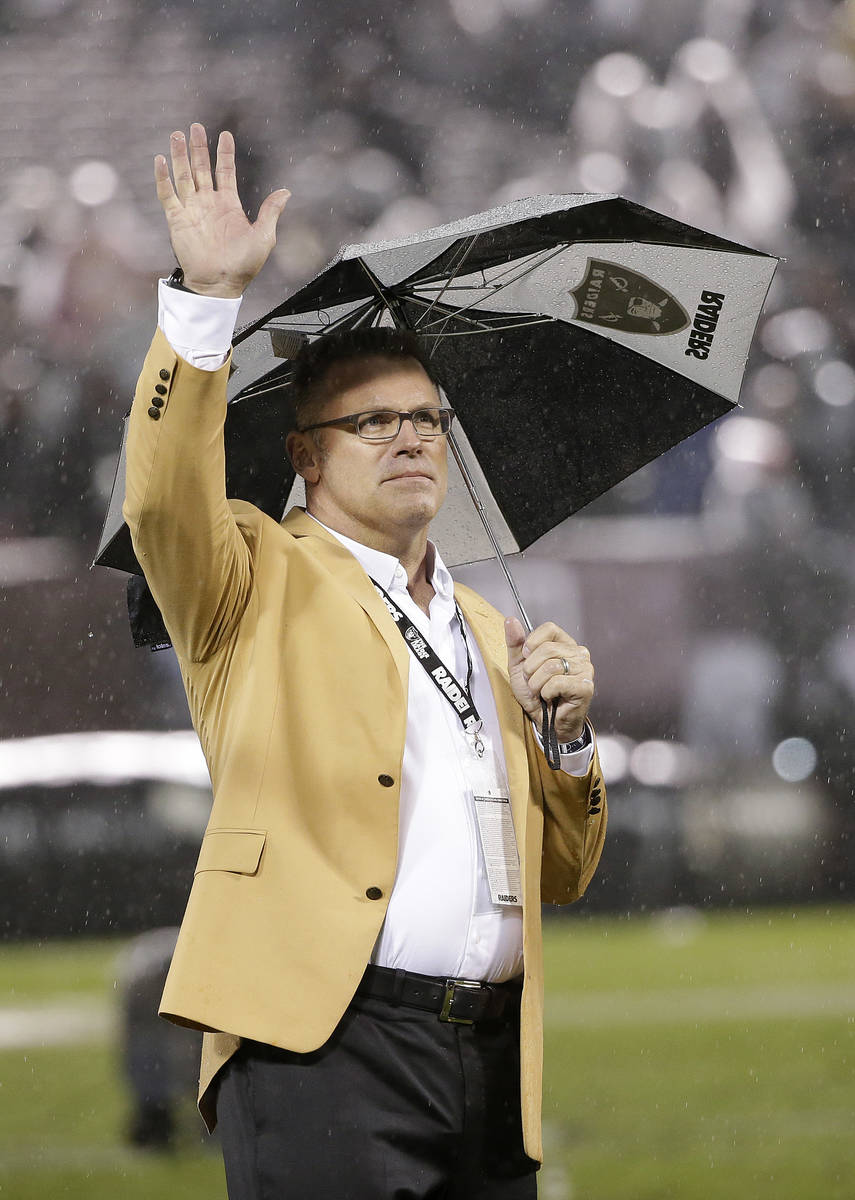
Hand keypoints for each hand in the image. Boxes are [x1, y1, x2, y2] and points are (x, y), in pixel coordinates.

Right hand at [155, 122, 289, 297]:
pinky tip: (161, 160)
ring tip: (177, 135)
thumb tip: (286, 191)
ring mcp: (192, 210)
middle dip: (198, 147)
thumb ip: (271, 211)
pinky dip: (163, 177)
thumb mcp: (264, 236)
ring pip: (183, 176)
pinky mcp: (177, 219)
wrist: (220, 284)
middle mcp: (208, 203)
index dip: (225, 153)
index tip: (225, 134)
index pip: (225, 171)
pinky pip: (167, 194)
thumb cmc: (244, 265)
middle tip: (195, 126)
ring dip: (179, 155)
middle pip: (201, 168)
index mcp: (229, 204)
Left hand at [505, 618, 593, 742]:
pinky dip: (547, 692)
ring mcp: (585, 669)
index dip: (532, 643)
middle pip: (547, 648)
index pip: (549, 628)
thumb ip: (515, 643)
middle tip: (533, 681)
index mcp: (565, 644)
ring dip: (537, 683)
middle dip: (531, 669)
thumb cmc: (535, 694)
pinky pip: (557, 682)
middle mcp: (578, 654)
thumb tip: (511, 620)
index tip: (527, 657)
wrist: (543, 721)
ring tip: (541, 691)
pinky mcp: (585, 686)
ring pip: (551, 666)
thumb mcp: (519, 666)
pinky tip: (551, 697)